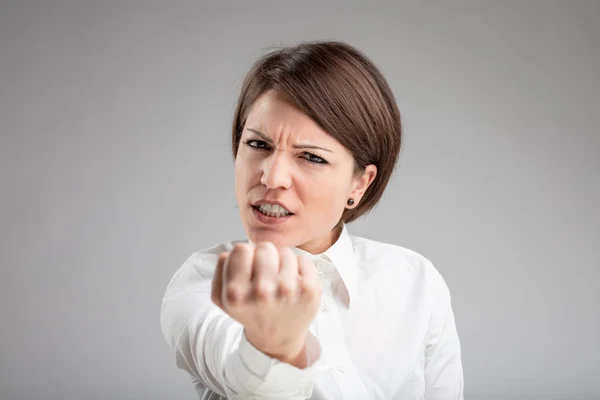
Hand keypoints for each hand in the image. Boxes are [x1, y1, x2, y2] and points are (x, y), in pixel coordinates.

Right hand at [211, 242, 321, 364]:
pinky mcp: (309, 290)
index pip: (241, 249)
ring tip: (279, 281)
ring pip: (285, 252)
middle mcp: (262, 293)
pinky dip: (299, 268)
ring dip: (282, 263)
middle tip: (266, 275)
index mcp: (236, 294)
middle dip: (265, 257)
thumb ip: (220, 271)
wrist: (278, 338)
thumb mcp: (223, 299)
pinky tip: (294, 284)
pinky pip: (303, 259)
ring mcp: (288, 291)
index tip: (249, 270)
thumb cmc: (251, 312)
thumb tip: (228, 252)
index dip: (245, 257)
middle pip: (265, 247)